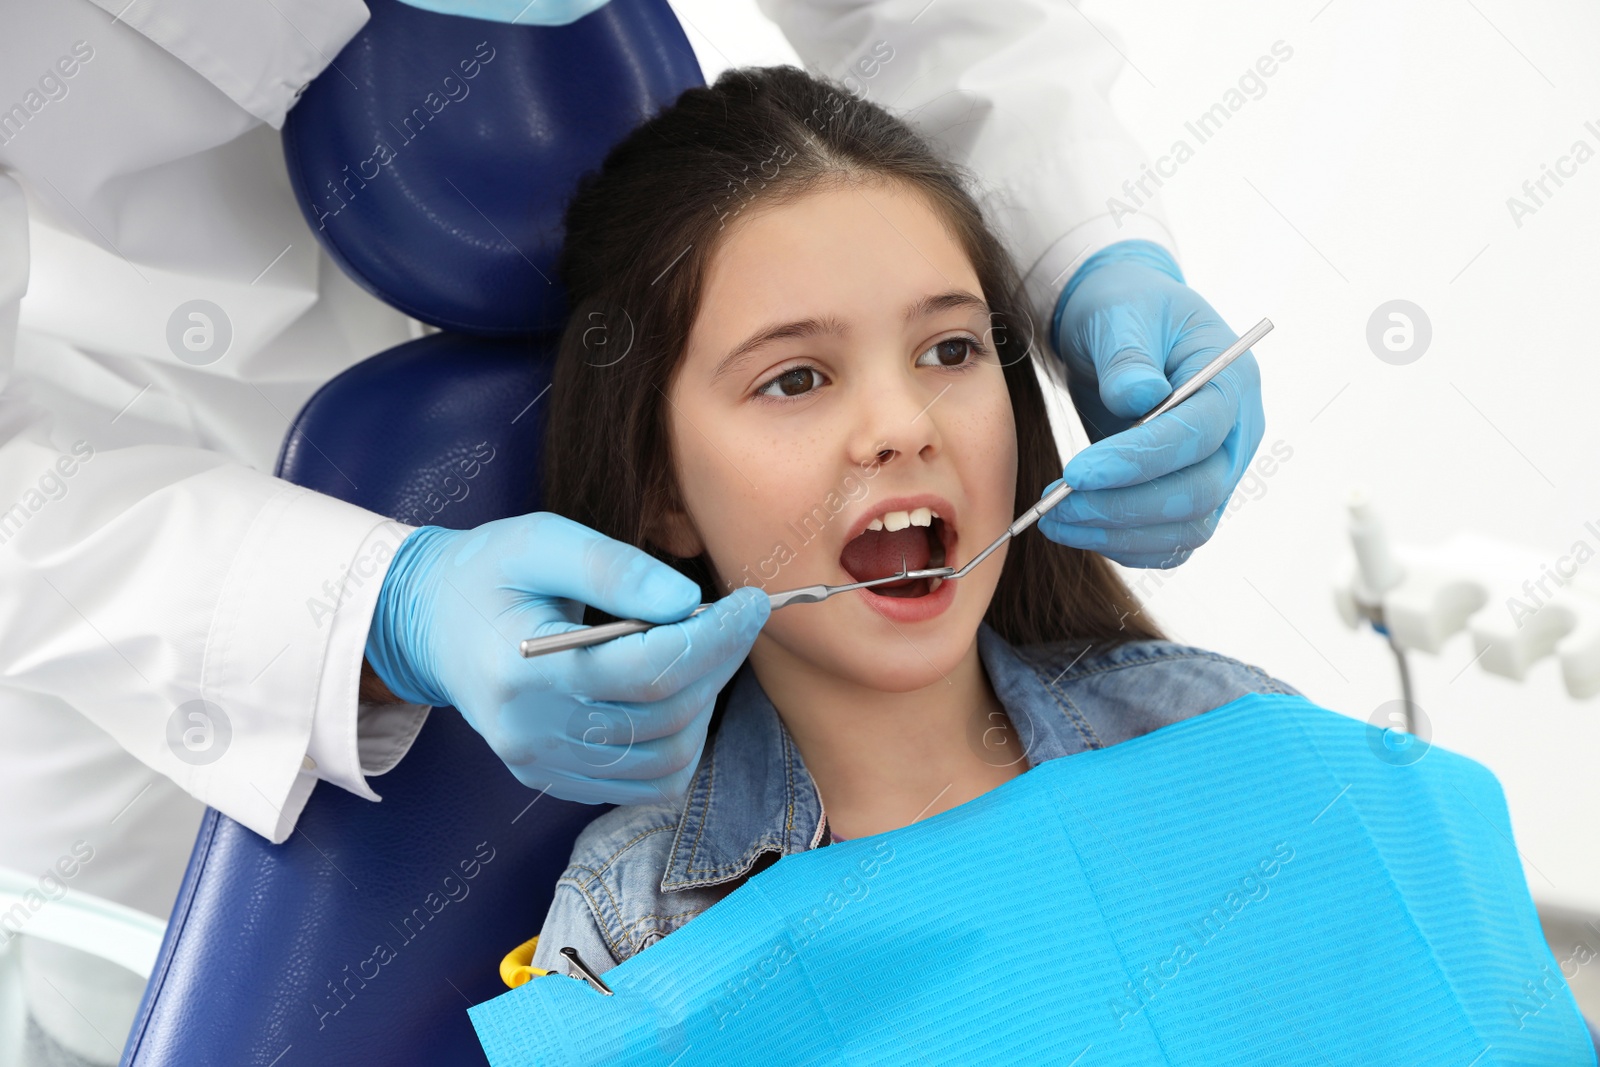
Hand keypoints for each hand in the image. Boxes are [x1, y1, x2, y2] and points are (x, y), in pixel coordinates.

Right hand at [365, 513, 768, 804]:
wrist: (426, 622)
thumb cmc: (486, 572)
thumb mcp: (540, 540)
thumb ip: (613, 567)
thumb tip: (688, 601)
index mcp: (524, 670)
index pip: (646, 670)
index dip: (714, 638)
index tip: (752, 603)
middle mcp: (532, 732)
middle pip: (663, 715)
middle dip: (716, 664)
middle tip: (731, 619)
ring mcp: (541, 765)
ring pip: (664, 759)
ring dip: (702, 706)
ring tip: (697, 654)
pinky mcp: (553, 780)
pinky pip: (644, 784)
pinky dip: (678, 743)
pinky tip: (673, 696)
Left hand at [1040, 239, 1264, 567]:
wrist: (1122, 329)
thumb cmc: (1126, 310)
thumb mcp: (1121, 313)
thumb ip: (1128, 354)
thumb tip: (1137, 398)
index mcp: (1232, 382)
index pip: (1200, 435)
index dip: (1139, 460)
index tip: (1076, 473)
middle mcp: (1236, 434)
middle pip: (1199, 493)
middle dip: (1123, 506)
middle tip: (1056, 505)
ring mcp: (1218, 470)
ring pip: (1186, 528)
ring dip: (1118, 534)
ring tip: (1054, 519)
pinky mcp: (1188, 494)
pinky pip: (1169, 541)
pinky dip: (1124, 544)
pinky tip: (1077, 528)